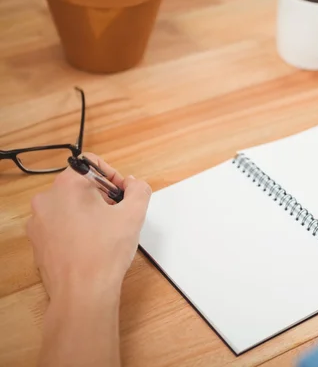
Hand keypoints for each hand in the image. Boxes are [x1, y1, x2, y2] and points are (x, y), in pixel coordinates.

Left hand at [26, 153, 151, 301]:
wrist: (83, 293)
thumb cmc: (105, 253)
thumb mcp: (134, 214)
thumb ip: (139, 190)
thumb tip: (134, 184)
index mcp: (68, 186)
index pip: (91, 163)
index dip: (112, 176)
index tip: (122, 194)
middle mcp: (47, 199)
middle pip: (80, 185)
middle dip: (102, 196)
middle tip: (118, 215)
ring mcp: (39, 222)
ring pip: (69, 205)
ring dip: (89, 212)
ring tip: (105, 232)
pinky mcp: (38, 241)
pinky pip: (60, 224)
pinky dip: (76, 228)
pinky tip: (91, 245)